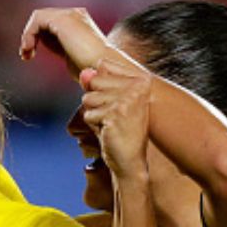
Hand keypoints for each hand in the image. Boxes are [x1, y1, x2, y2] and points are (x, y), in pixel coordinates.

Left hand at [20, 7, 110, 77]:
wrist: (102, 71)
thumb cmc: (92, 72)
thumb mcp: (74, 58)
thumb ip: (64, 50)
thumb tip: (59, 53)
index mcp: (80, 23)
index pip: (52, 24)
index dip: (38, 38)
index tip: (29, 56)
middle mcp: (77, 15)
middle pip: (44, 19)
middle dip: (31, 36)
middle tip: (25, 55)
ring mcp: (71, 15)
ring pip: (39, 17)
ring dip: (28, 35)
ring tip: (26, 53)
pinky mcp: (63, 19)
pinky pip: (38, 19)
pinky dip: (29, 33)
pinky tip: (29, 49)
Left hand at [78, 59, 151, 181]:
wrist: (131, 160)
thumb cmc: (122, 130)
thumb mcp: (112, 101)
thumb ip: (97, 82)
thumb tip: (84, 72)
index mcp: (142, 79)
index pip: (103, 65)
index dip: (101, 87)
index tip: (118, 104)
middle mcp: (138, 86)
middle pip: (94, 82)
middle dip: (96, 102)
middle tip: (114, 117)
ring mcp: (128, 99)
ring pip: (88, 98)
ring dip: (95, 114)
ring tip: (111, 124)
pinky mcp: (115, 113)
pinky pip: (88, 114)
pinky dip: (94, 126)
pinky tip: (109, 132)